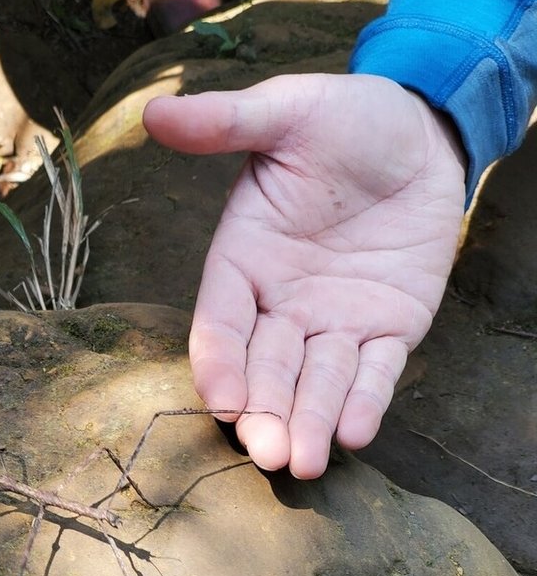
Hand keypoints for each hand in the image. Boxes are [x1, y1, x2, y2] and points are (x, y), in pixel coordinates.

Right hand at [143, 74, 466, 477]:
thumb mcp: (285, 113)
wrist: (421, 130)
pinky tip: (358, 433)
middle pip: (266, 369)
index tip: (224, 402)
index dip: (221, 365)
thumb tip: (153, 112)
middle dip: (266, 413)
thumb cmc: (346, 119)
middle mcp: (283, 303)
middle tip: (270, 454)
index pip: (222, 325)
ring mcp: (335, 322)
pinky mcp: (388, 328)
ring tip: (307, 463)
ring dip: (310, 422)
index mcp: (244, 262)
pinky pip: (376, 372)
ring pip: (317, 382)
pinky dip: (367, 401)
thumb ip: (227, 123)